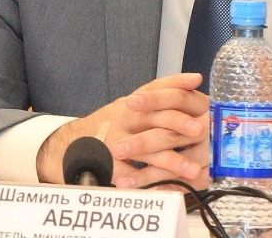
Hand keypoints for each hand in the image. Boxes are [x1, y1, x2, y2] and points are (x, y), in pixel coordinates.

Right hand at [35, 73, 209, 190]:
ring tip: (193, 170)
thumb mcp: (129, 108)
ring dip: (172, 160)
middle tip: (199, 130)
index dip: (176, 82)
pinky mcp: (111, 164)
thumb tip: (192, 83)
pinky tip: (170, 190)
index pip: (155, 88)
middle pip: (155, 117)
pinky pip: (134, 176)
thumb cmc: (111, 126)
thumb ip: (156, 101)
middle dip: (178, 123)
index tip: (196, 81)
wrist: (72, 144)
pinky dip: (152, 184)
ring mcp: (117, 141)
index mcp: (132, 105)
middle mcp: (125, 118)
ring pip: (148, 149)